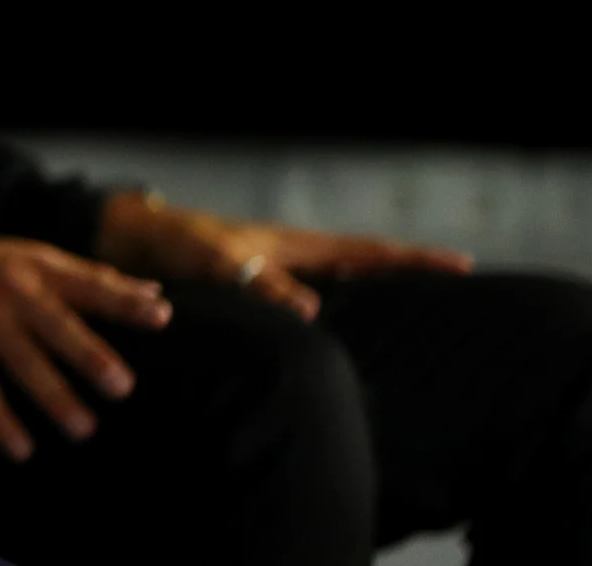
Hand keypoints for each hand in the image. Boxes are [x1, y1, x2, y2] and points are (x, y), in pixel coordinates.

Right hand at [0, 202, 171, 461]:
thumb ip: (91, 277)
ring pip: (22, 364)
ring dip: (54, 398)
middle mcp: (11, 291)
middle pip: (57, 327)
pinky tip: (22, 450)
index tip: (162, 315)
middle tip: (123, 386)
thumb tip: (154, 290)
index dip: (124, 300)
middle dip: (89, 356)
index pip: (89, 284)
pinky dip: (0, 422)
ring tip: (84, 429)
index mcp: (37, 268)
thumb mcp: (32, 257)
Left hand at [96, 190, 472, 321]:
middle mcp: (293, 260)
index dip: (413, 259)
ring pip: (340, 291)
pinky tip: (340, 349)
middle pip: (365, 268)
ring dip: (374, 303)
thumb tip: (310, 313)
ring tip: (417, 326)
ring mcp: (277, 278)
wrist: (129, 242)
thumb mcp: (216, 257)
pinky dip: (330, 326)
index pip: (366, 251)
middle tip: (458, 291)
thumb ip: (258, 281)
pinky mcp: (255, 299)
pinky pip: (305, 314)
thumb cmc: (173, 241)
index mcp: (293, 245)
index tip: (462, 263)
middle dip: (409, 278)